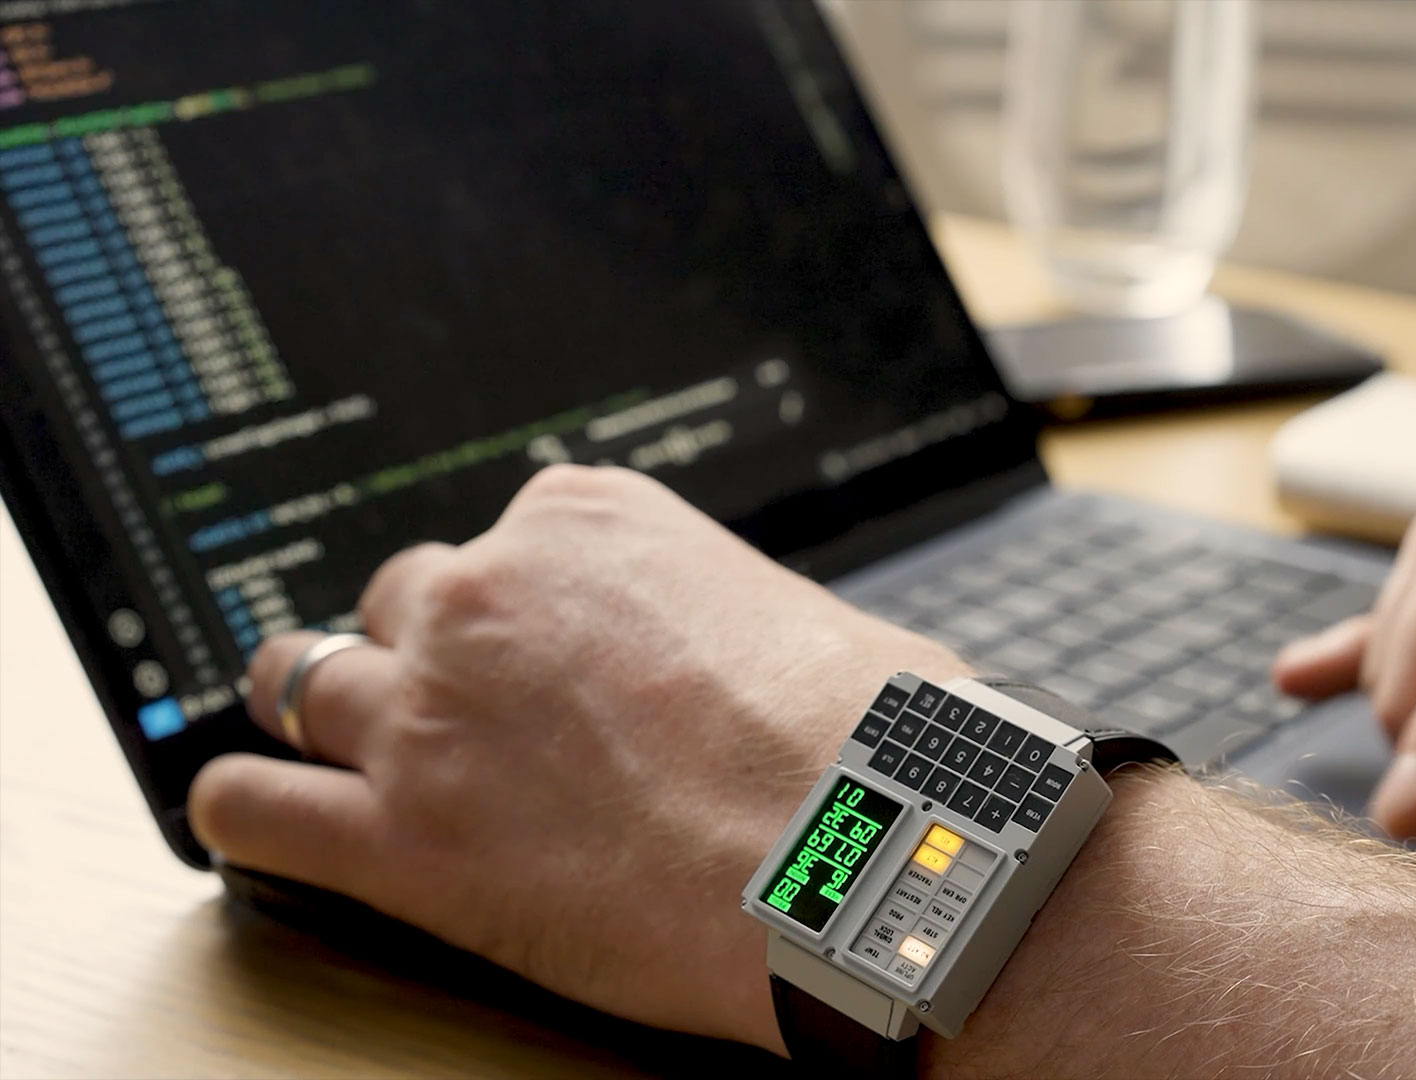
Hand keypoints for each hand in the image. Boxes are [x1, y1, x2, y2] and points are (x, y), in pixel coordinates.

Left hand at [186, 465, 967, 1050]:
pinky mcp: (401, 840)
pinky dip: (250, 808)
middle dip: (423, 656)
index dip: (514, 613)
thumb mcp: (791, 613)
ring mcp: (432, 715)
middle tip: (465, 712)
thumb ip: (712, 606)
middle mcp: (488, 600)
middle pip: (396, 604)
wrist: (863, 854)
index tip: (533, 656)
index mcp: (583, 525)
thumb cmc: (862, 739)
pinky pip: (252, 806)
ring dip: (324, 714)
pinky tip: (273, 816)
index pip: (498, 543)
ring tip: (348, 750)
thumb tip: (733, 647)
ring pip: (302, 682)